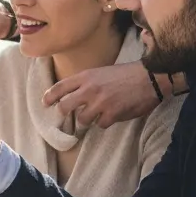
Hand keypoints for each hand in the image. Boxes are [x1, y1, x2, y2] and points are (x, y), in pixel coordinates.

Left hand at [43, 60, 158, 128]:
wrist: (150, 77)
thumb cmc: (126, 74)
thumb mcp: (102, 72)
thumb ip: (87, 82)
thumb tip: (74, 96)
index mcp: (86, 77)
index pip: (60, 87)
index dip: (50, 97)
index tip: (45, 103)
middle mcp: (89, 89)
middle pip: (64, 107)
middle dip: (63, 113)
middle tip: (66, 116)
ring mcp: (99, 103)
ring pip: (82, 120)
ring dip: (87, 120)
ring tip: (96, 114)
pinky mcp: (111, 114)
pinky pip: (100, 125)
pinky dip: (105, 122)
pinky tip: (112, 115)